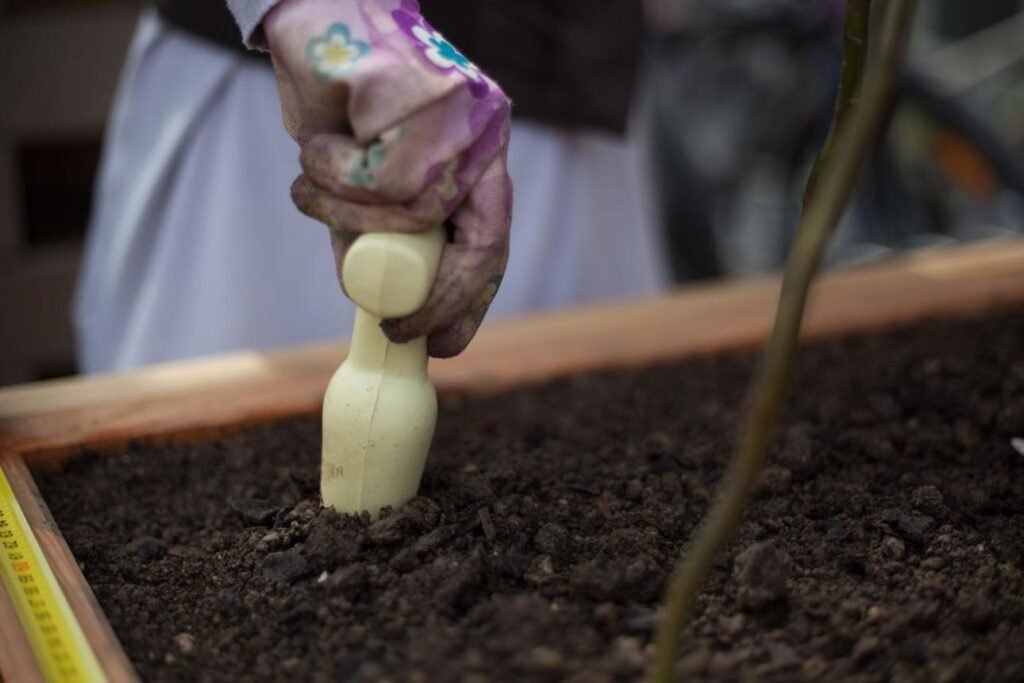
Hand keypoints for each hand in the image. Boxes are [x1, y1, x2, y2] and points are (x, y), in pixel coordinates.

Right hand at [264, 0, 511, 356]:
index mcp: (478, 162)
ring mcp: (465, 116)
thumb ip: (374, 236)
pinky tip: (318, 145)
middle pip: (484, 243)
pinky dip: (333, 175)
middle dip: (438, 299)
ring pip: (415, 211)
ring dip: (346, 215)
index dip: (467, 304)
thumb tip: (382, 305)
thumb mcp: (357, 185)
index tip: (438, 344)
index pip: (491, 248)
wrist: (312, 12)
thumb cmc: (335, 102)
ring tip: (310, 186)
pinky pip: (379, 174)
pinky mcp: (430, 94)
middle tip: (393, 327)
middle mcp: (485, 139)